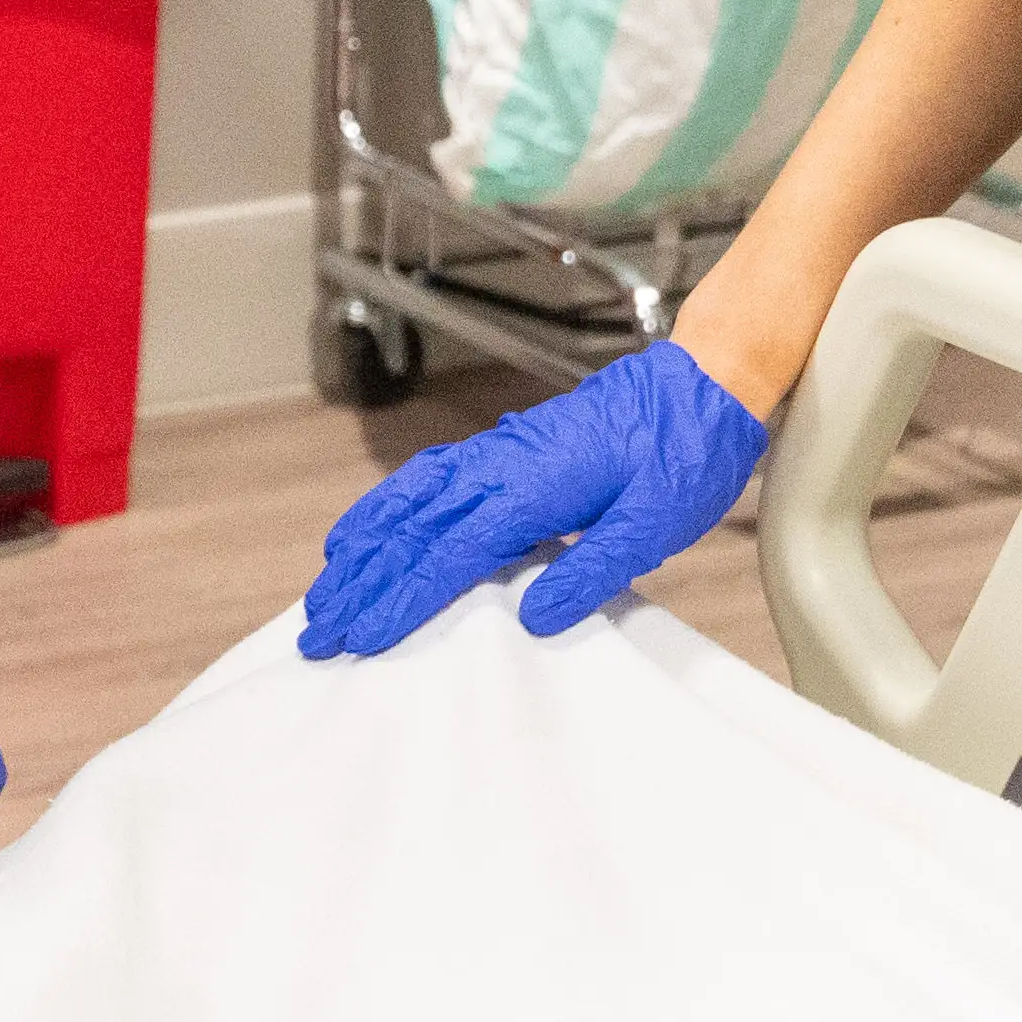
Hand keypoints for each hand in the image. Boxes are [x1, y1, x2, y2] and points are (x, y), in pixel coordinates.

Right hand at [295, 339, 768, 661]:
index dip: (401, 598)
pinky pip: (434, 475)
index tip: (361, 637)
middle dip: (362, 583)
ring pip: (414, 500)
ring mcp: (501, 451)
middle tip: (318, 631)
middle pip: (415, 529)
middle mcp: (504, 465)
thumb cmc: (687, 452)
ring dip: (365, 544)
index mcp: (535, 487)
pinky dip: (393, 502)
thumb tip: (535, 618)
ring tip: (325, 584)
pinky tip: (375, 524)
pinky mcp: (509, 447)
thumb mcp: (658, 522)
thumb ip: (595, 569)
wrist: (703, 384)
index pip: (451, 554)